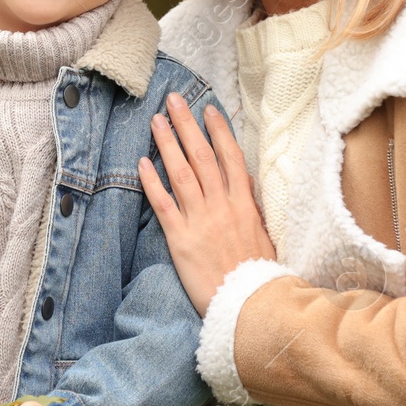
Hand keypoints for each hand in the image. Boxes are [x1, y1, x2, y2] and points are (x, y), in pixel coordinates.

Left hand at [137, 92, 275, 317]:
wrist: (250, 305)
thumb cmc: (258, 273)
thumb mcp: (263, 234)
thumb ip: (252, 204)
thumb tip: (244, 177)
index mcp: (243, 204)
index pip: (230, 157)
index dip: (219, 130)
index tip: (208, 109)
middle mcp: (222, 206)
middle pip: (202, 156)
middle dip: (187, 125)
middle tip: (174, 100)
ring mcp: (201, 221)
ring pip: (182, 173)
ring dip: (167, 144)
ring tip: (156, 121)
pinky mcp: (181, 240)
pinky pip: (164, 205)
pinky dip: (152, 182)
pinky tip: (141, 163)